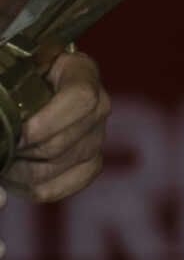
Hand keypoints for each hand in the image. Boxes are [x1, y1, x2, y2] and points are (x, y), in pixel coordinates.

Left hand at [2, 48, 109, 202]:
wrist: (32, 87)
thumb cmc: (20, 77)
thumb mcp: (15, 71)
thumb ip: (10, 87)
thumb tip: (13, 122)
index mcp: (82, 73)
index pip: (81, 99)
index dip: (47, 122)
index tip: (17, 134)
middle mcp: (99, 107)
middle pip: (61, 143)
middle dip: (21, 150)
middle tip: (2, 145)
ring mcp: (97, 138)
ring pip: (54, 169)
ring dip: (19, 170)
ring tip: (5, 157)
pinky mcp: (89, 165)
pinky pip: (57, 188)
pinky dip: (27, 187)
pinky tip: (15, 173)